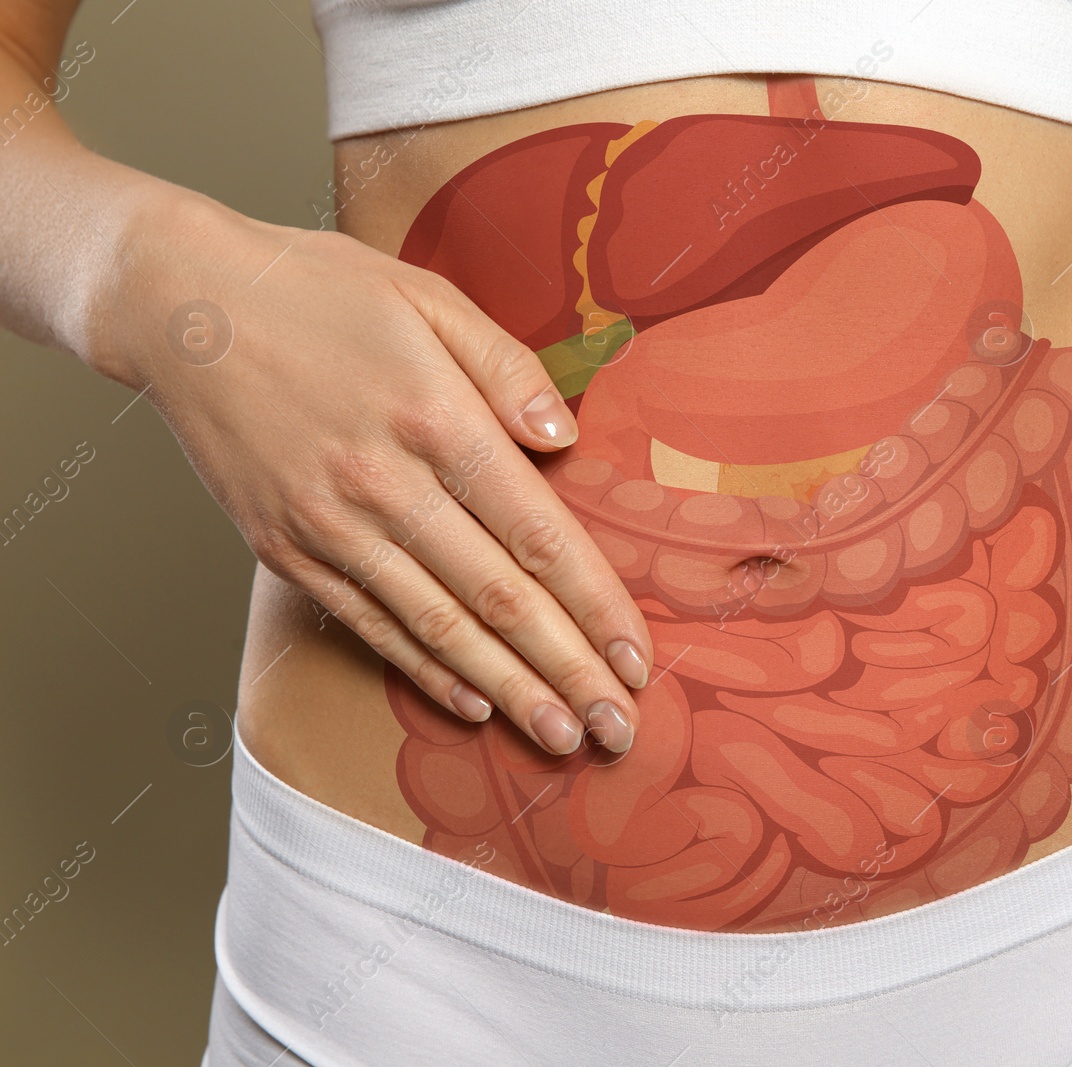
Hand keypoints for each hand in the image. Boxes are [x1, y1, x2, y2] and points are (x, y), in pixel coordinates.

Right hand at [92, 191, 651, 754]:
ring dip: (508, 692)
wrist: (178, 305)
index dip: (596, 605)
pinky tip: (474, 705)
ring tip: (563, 740)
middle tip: (620, 729)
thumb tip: (566, 436)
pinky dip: (425, 670)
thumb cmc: (316, 292)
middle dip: (568, 672)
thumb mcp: (427, 298)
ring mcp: (330, 526)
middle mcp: (386, 485)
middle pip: (498, 599)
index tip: (639, 658)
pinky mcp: (285, 549)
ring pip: (438, 628)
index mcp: (437, 419)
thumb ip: (506, 368)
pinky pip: (369, 625)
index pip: (538, 535)